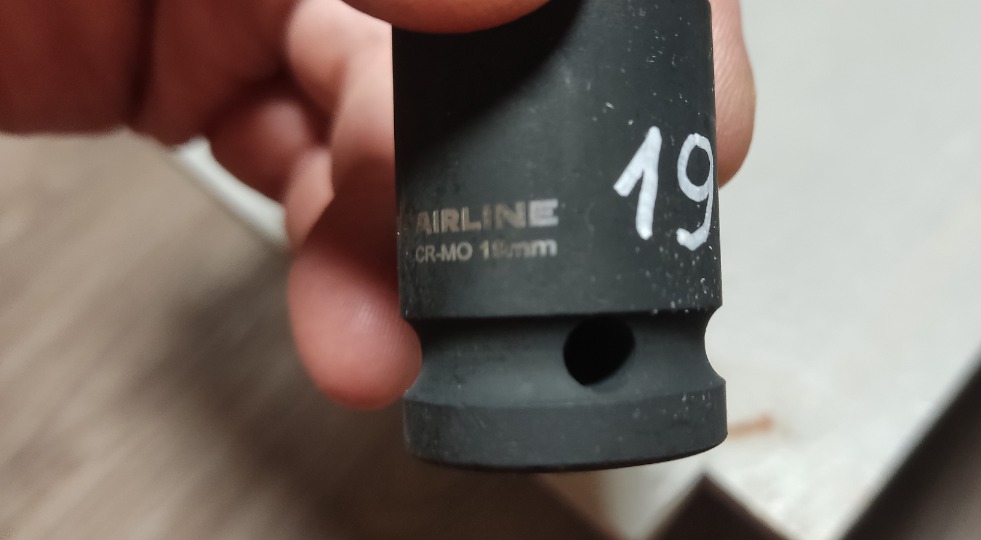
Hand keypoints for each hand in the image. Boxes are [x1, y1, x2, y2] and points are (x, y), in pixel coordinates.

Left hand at [0, 0, 756, 407]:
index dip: (644, 19)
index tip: (674, 107)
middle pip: (504, 31)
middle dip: (533, 158)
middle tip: (548, 258)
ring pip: (412, 121)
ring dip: (429, 246)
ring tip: (411, 334)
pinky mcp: (195, 68)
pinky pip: (314, 172)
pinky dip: (344, 259)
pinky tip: (351, 314)